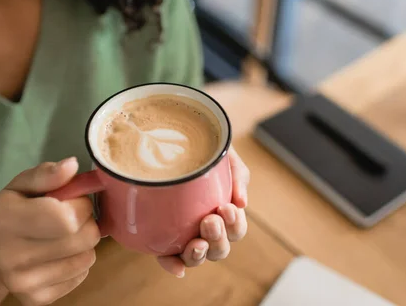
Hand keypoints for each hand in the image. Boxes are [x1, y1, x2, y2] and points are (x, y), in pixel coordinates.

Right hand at [0, 158, 99, 305]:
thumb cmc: (13, 212)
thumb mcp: (22, 185)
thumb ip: (47, 174)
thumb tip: (72, 165)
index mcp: (7, 220)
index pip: (67, 218)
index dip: (81, 204)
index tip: (74, 200)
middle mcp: (12, 256)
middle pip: (83, 238)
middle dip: (87, 222)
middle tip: (73, 217)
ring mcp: (25, 283)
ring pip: (87, 258)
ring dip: (85, 242)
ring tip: (66, 234)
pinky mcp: (37, 299)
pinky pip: (81, 276)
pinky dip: (78, 261)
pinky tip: (61, 253)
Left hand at [157, 147, 249, 276]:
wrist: (172, 138)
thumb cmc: (203, 150)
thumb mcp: (224, 156)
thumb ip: (238, 176)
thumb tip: (243, 203)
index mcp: (223, 212)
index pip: (235, 230)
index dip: (234, 226)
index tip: (227, 208)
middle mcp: (205, 227)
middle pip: (219, 249)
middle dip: (217, 239)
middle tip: (209, 220)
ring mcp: (184, 233)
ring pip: (197, 257)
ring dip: (199, 254)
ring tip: (196, 242)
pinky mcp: (161, 235)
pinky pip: (167, 256)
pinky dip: (172, 264)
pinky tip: (176, 268)